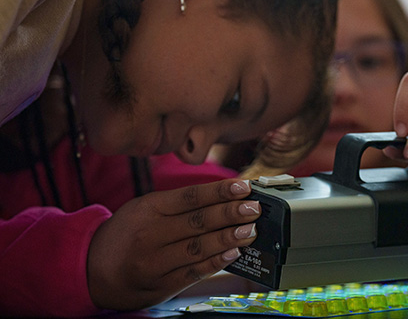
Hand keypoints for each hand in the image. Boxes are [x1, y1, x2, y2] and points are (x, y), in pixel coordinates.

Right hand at [87, 179, 259, 310]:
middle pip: (198, 221)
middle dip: (230, 213)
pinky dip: (215, 262)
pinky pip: (192, 272)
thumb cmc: (126, 234)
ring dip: (228, 238)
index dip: (220, 191)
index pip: (190, 196)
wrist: (90, 269)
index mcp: (149, 208)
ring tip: (251, 230)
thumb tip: (222, 199)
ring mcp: (154, 261)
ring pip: (198, 247)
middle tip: (254, 208)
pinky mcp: (160, 284)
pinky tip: (233, 254)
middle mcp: (151, 233)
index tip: (244, 186)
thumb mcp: (144, 209)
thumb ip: (178, 205)